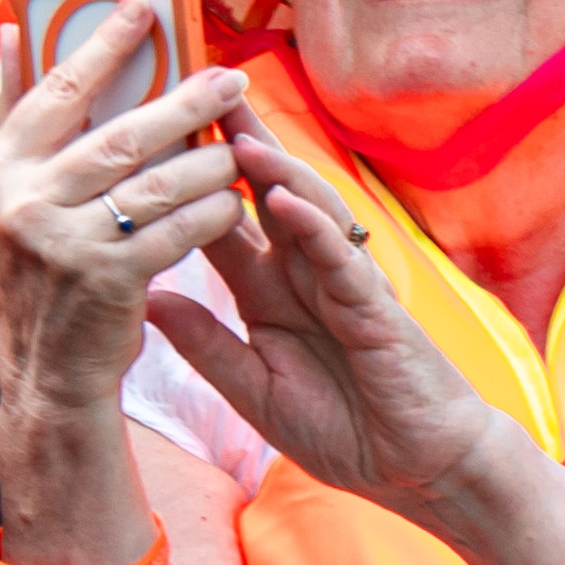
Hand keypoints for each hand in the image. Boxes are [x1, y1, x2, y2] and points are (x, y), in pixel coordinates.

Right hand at [0, 6, 255, 412]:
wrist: (47, 369)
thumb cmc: (42, 268)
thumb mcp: (10, 192)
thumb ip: (15, 111)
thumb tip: (9, 32)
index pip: (59, 89)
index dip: (105, 45)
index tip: (145, 9)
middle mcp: (24, 200)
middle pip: (123, 132)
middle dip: (187, 102)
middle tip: (231, 81)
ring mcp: (65, 241)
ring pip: (159, 181)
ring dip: (210, 161)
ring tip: (241, 149)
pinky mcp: (109, 278)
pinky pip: (178, 228)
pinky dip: (212, 210)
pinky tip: (232, 200)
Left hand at [156, 138, 504, 521]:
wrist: (417, 468)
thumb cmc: (344, 428)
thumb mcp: (254, 392)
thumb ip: (206, 346)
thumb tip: (147, 300)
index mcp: (267, 294)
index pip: (221, 225)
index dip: (186, 185)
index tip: (147, 143)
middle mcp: (302, 276)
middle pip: (263, 195)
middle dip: (232, 145)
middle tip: (195, 96)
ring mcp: (341, 284)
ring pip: (304, 211)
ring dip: (271, 170)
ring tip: (233, 133)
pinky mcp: (375, 306)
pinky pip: (340, 258)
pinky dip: (312, 226)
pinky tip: (283, 199)